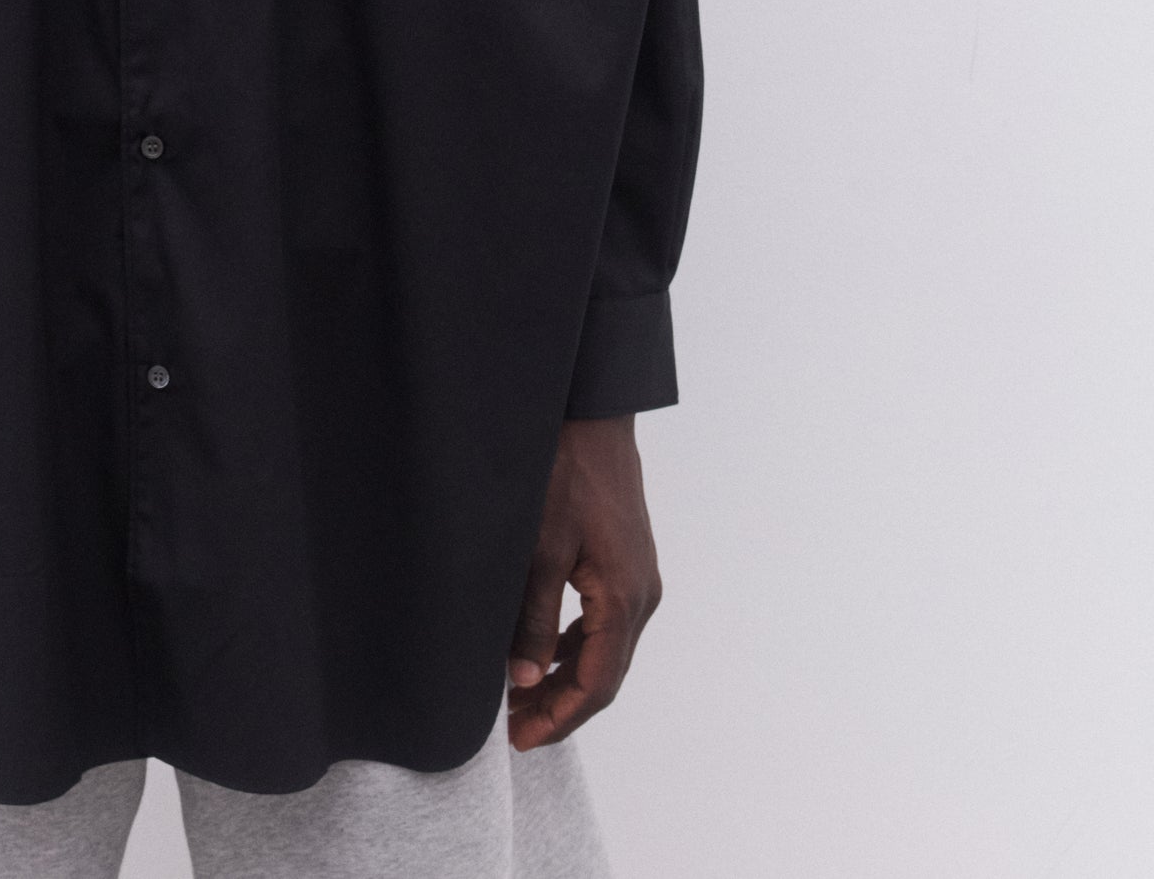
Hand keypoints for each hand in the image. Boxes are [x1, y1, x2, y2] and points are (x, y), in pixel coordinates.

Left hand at [506, 414, 660, 749]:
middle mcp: (641, 596)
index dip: (559, 719)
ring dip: (566, 678)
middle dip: (560, 706)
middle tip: (513, 727)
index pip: (597, 684)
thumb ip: (533, 618)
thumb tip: (524, 680)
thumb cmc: (565, 473)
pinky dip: (574, 646)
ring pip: (605, 650)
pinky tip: (543, 652)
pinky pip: (604, 622)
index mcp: (624, 599)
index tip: (520, 739)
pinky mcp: (627, 562)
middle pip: (605, 674)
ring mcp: (638, 579)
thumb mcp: (539, 548)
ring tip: (520, 698)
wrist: (592, 415)